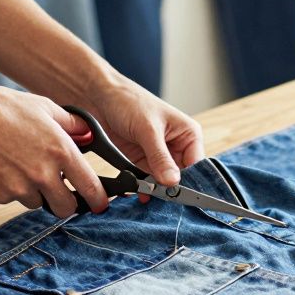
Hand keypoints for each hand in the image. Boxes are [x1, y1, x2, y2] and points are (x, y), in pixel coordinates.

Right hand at [0, 84, 107, 217]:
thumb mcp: (42, 106)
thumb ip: (70, 124)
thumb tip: (87, 134)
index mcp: (60, 152)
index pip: (90, 187)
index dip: (97, 199)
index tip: (99, 203)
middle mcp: (43, 175)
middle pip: (65, 208)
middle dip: (65, 201)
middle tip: (58, 190)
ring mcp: (19, 188)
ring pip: (37, 203)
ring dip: (34, 192)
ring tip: (19, 164)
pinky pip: (11, 199)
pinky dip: (10, 188)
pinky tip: (0, 166)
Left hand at [84, 76, 203, 187]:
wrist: (98, 97)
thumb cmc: (129, 101)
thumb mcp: (147, 130)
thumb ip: (160, 157)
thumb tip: (172, 182)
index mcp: (188, 134)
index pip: (196, 165)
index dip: (189, 181)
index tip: (177, 194)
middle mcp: (176, 146)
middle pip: (180, 176)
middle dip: (171, 189)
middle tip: (161, 197)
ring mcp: (158, 155)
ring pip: (163, 181)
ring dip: (155, 190)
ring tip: (147, 195)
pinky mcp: (141, 161)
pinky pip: (146, 180)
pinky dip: (142, 188)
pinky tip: (138, 193)